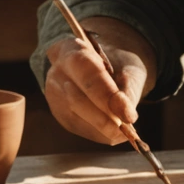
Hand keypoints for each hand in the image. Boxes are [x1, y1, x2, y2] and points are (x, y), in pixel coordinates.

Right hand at [42, 17, 155, 146]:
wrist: (101, 65)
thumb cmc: (117, 63)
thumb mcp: (129, 66)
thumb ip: (128, 88)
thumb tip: (126, 116)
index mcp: (73, 50)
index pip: (87, 74)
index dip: (108, 97)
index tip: (128, 115)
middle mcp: (57, 73)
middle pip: (77, 99)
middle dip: (105, 118)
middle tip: (127, 130)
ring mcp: (54, 95)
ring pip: (76, 117)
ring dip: (103, 129)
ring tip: (125, 132)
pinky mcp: (59, 114)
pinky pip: (79, 128)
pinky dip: (99, 133)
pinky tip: (114, 132)